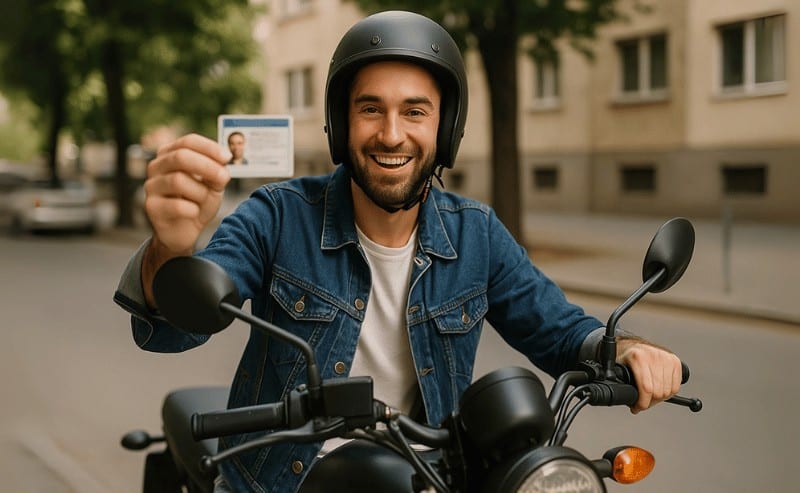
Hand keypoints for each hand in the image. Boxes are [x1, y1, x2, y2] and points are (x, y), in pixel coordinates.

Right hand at [144, 133, 230, 251]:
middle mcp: (156, 166)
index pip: (188, 141)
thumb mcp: (213, 185)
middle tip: (224, 177)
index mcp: (170, 154)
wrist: (185, 231)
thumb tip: (223, 165)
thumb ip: (217, 173)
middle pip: (180, 157)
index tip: (228, 158)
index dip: (209, 147)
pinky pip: (176, 205)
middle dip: (207, 166)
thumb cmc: (198, 202)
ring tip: (204, 201)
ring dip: (200, 192)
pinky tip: (194, 213)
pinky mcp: (151, 207)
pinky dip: (192, 210)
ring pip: (178, 181)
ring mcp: (151, 186)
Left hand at [616, 338, 681, 413]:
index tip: (637, 408)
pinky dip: (669, 392)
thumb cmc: (627, 359)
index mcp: (638, 357)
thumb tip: (626, 400)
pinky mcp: (674, 361)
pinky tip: (660, 390)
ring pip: (668, 390)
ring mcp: (665, 357)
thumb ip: (620, 382)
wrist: (635, 347)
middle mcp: (653, 355)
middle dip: (649, 402)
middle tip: (643, 402)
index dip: (642, 403)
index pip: (646, 388)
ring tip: (650, 396)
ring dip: (659, 398)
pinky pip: (676, 386)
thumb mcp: (618, 369)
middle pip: (658, 392)